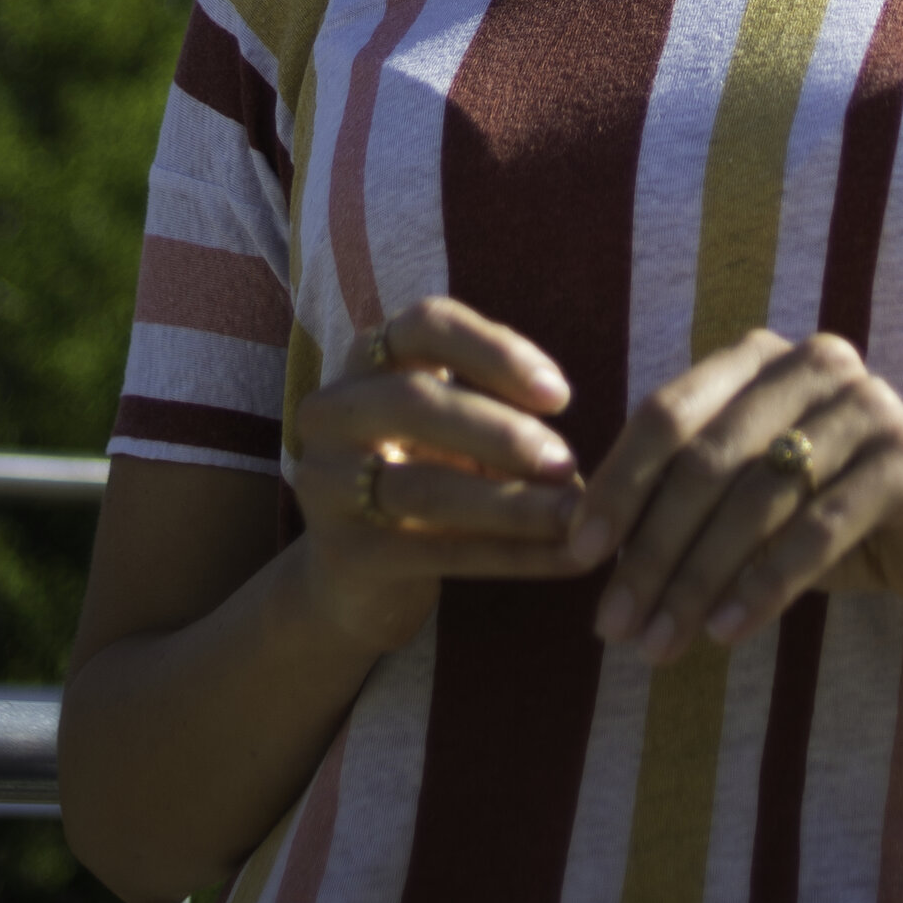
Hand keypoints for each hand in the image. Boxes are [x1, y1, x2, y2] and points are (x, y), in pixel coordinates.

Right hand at [295, 297, 587, 657]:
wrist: (355, 577)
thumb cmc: (424, 475)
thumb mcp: (454, 428)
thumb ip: (499, 407)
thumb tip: (568, 428)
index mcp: (366, 361)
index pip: (425, 324)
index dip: (495, 350)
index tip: (560, 394)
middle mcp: (332, 412)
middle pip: (415, 401)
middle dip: (502, 432)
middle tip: (566, 461)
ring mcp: (327, 483)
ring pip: (425, 486)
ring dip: (513, 503)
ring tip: (575, 515)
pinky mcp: (346, 553)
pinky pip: (438, 550)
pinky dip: (511, 554)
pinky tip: (565, 559)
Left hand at [564, 326, 902, 664]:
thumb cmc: (828, 524)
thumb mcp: (746, 505)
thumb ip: (678, 501)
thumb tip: (573, 538)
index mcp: (761, 356)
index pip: (667, 414)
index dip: (616, 485)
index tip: (576, 556)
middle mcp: (812, 362)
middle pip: (704, 460)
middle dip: (650, 548)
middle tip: (612, 624)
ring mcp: (866, 404)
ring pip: (753, 500)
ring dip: (695, 581)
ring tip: (656, 645)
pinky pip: (815, 529)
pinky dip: (762, 586)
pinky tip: (722, 634)